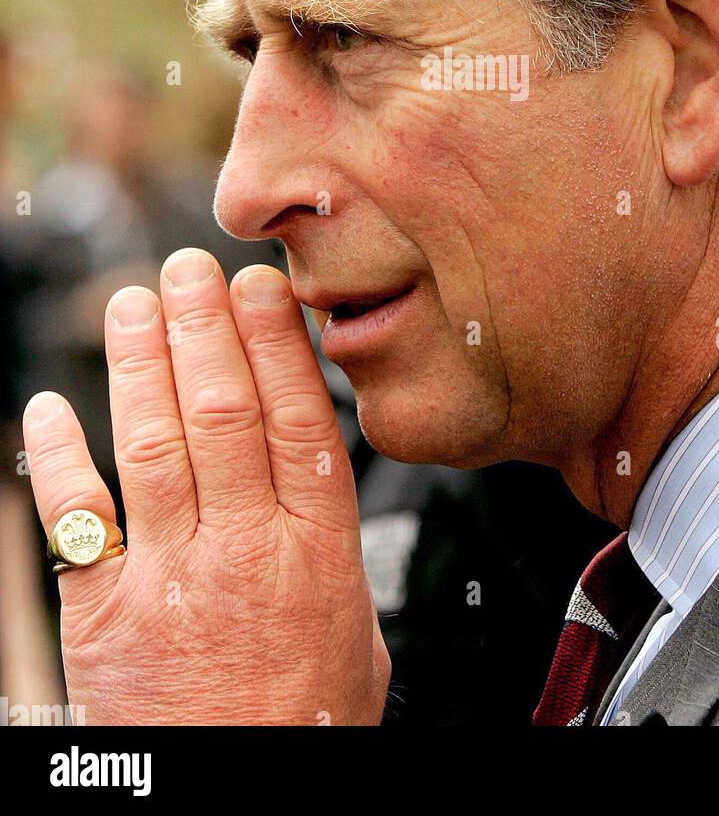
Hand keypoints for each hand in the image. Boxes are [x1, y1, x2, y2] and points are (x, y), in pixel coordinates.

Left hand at [22, 249, 388, 724]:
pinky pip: (77, 521)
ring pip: (153, 446)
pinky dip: (58, 458)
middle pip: (221, 414)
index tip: (257, 288)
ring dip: (139, 366)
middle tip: (188, 269)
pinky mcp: (103, 613)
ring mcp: (168, 578)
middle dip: (202, 330)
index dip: (273, 344)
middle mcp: (242, 551)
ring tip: (134, 304)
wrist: (238, 797)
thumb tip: (317, 470)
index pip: (294, 420)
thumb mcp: (355, 628)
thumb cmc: (303, 723)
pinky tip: (50, 407)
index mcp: (313, 551)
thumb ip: (331, 544)